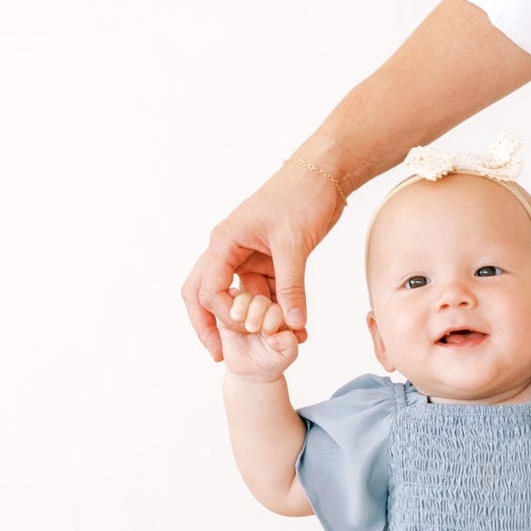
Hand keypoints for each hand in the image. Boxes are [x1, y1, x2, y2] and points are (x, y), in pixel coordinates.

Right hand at [181, 158, 345, 361]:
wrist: (324, 175)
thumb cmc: (302, 196)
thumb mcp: (294, 244)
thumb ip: (291, 286)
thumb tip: (293, 324)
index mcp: (224, 241)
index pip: (207, 288)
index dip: (220, 317)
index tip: (244, 332)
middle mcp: (230, 250)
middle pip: (206, 294)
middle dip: (211, 325)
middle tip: (218, 355)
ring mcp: (247, 257)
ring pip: (239, 298)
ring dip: (252, 321)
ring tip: (272, 345)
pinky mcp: (268, 261)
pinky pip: (264, 293)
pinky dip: (274, 311)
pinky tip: (292, 330)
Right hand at [216, 291, 299, 380]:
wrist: (249, 368)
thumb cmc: (270, 359)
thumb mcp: (286, 355)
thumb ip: (289, 344)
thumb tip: (278, 334)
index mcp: (283, 314)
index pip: (280, 305)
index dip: (273, 316)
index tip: (267, 332)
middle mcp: (267, 307)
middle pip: (262, 299)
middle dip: (257, 312)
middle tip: (252, 328)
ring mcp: (249, 306)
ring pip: (245, 297)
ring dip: (243, 308)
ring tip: (242, 323)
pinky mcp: (231, 308)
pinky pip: (229, 299)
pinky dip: (232, 308)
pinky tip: (234, 319)